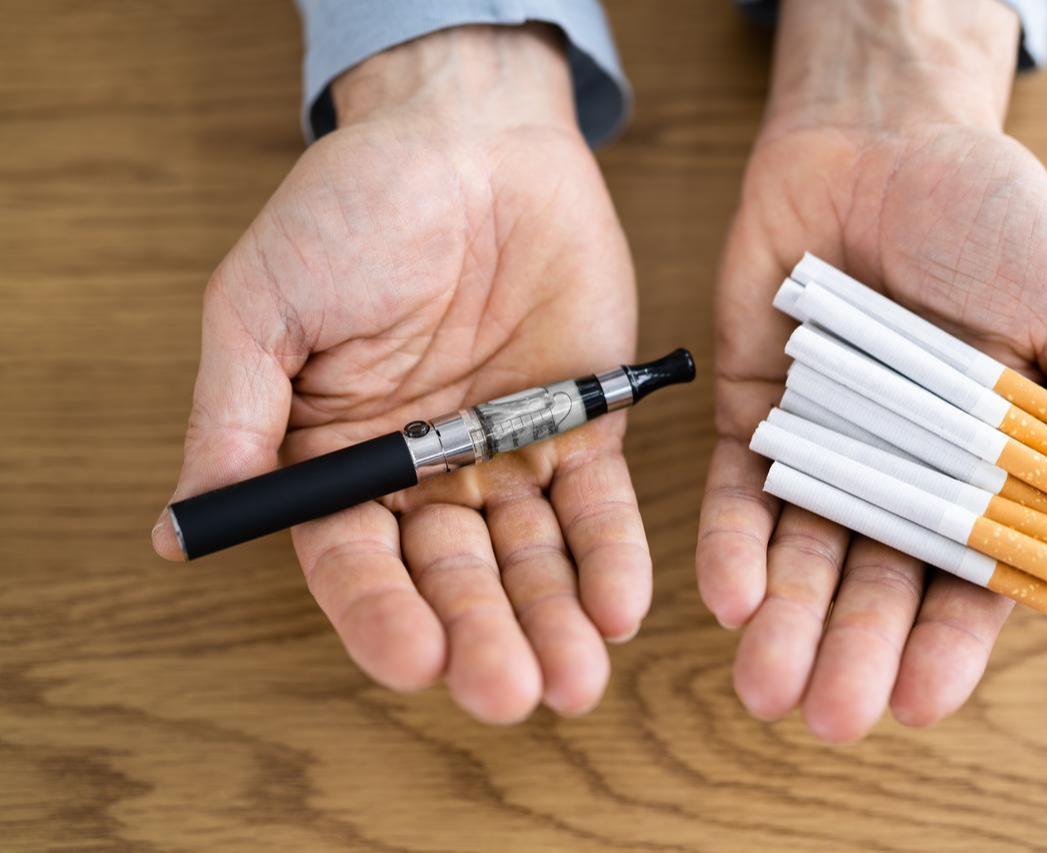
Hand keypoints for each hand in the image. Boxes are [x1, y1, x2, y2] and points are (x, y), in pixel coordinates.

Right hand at [152, 25, 648, 722]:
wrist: (469, 137)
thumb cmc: (353, 209)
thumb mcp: (265, 306)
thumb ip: (234, 417)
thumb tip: (174, 529)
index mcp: (339, 459)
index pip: (355, 562)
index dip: (383, 615)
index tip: (416, 660)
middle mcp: (423, 475)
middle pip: (453, 577)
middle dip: (483, 636)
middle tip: (511, 692)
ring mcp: (506, 455)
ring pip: (531, 558)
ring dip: (553, 620)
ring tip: (576, 678)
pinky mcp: (580, 426)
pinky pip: (598, 504)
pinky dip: (611, 554)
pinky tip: (619, 604)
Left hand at [698, 0, 1046, 741]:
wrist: (885, 134)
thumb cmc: (997, 217)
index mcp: (989, 466)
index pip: (971, 577)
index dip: (946, 643)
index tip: (917, 702)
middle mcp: (902, 472)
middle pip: (875, 581)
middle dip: (852, 649)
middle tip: (828, 717)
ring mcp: (825, 445)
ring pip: (803, 551)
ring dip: (783, 621)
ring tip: (765, 686)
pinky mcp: (756, 412)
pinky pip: (739, 490)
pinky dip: (733, 543)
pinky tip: (727, 598)